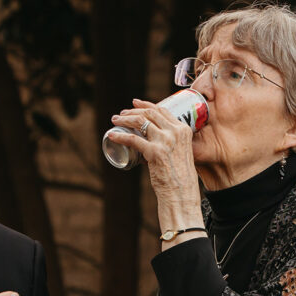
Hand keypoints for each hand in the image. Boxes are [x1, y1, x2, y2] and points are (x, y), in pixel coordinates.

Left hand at [107, 99, 203, 240]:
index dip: (146, 105)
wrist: (181, 192)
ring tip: (115, 121)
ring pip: (140, 122)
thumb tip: (149, 143)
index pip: (162, 110)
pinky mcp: (155, 152)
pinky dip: (120, 136)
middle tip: (122, 114)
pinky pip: (133, 139)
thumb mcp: (179, 153)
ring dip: (124, 119)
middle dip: (133, 111)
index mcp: (183, 130)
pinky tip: (112, 135)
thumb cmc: (179, 176)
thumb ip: (169, 145)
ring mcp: (165, 141)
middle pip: (150, 113)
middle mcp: (175, 132)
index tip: (135, 103)